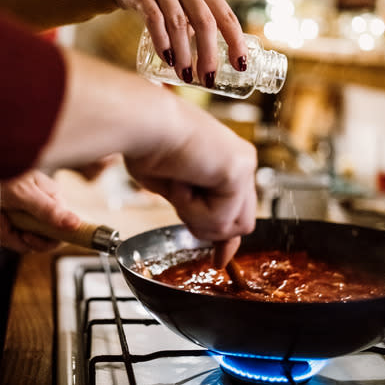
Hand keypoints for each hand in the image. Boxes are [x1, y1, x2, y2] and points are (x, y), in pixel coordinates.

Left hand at [0, 170, 80, 252]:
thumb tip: (76, 223)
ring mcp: (29, 219)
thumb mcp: (24, 193)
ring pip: (29, 243)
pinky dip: (5, 235)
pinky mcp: (15, 226)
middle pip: (48, 239)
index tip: (31, 237)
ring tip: (2, 218)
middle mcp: (44, 210)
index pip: (65, 227)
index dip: (53, 238)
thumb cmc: (0, 175)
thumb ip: (49, 210)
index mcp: (53, 198)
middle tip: (15, 229)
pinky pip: (16, 242)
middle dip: (29, 239)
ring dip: (13, 235)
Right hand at [38, 50, 256, 265]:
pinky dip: (191, 208)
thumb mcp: (175, 190)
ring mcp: (243, 166)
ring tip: (177, 184)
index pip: (239, 210)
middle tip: (182, 205)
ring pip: (230, 226)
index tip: (219, 261)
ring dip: (196, 216)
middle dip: (211, 228)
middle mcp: (241, 161)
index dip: (226, 239)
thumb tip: (203, 237)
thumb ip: (195, 212)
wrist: (142, 123)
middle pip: (242, 223)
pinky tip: (180, 181)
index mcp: (227, 161)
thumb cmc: (146, 146)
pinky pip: (218, 218)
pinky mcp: (237, 173)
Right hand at [114, 0, 247, 84]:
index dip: (236, 42)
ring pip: (179, 25)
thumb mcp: (188, 5)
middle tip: (209, 79)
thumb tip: (209, 65)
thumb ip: (198, 26)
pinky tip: (167, 60)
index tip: (240, 66)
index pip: (227, 17)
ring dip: (184, 54)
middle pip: (205, 23)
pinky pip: (153, 20)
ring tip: (186, 76)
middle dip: (208, 55)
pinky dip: (161, 42)